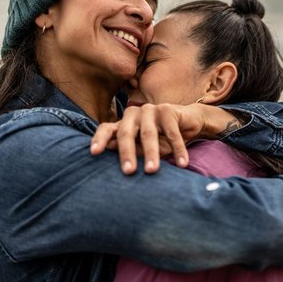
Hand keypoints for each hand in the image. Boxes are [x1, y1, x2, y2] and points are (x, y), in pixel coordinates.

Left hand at [90, 103, 240, 174]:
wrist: (188, 123)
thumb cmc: (162, 139)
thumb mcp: (143, 147)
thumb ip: (129, 150)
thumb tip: (110, 155)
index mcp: (123, 123)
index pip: (106, 129)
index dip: (99, 139)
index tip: (94, 153)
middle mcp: (133, 113)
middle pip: (126, 133)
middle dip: (127, 153)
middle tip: (128, 171)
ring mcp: (150, 109)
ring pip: (148, 134)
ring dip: (151, 154)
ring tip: (152, 171)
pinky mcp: (168, 110)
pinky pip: (171, 133)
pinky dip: (178, 149)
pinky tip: (182, 163)